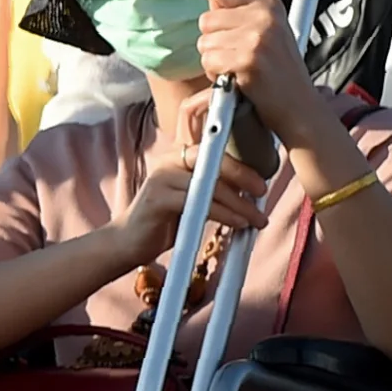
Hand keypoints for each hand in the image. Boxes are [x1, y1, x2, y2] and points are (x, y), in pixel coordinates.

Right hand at [118, 127, 264, 271]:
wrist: (129, 241)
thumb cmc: (165, 220)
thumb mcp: (192, 199)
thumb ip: (213, 188)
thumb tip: (250, 189)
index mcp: (178, 157)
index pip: (212, 149)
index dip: (237, 158)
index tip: (259, 177)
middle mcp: (169, 161)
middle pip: (213, 160)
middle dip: (243, 176)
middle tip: (263, 192)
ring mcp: (162, 178)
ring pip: (210, 184)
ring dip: (239, 203)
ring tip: (257, 218)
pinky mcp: (158, 198)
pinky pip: (200, 203)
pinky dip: (224, 214)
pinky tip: (238, 223)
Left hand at [190, 0, 333, 150]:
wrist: (298, 107)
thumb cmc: (276, 68)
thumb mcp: (260, 28)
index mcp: (269, 4)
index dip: (221, 19)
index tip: (240, 33)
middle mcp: (266, 17)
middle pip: (206, 20)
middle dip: (216, 42)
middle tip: (242, 57)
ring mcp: (257, 39)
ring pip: (204, 43)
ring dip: (216, 62)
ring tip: (242, 69)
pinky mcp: (248, 61)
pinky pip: (209, 62)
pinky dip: (218, 76)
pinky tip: (239, 80)